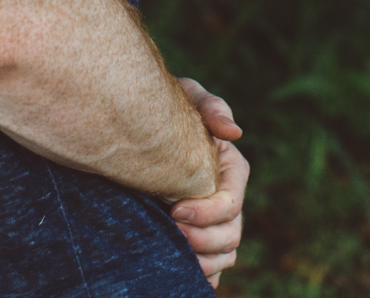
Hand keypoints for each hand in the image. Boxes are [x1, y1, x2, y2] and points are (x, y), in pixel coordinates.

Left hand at [174, 79, 247, 287]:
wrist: (135, 124)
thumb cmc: (163, 105)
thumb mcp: (187, 94)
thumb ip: (210, 106)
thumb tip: (233, 133)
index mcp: (231, 169)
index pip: (232, 201)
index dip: (208, 212)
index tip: (174, 208)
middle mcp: (227, 198)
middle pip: (231, 234)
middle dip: (203, 240)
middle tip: (168, 230)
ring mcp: (214, 220)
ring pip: (225, 254)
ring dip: (203, 260)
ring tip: (171, 254)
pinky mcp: (197, 236)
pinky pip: (211, 268)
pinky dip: (202, 275)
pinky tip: (177, 271)